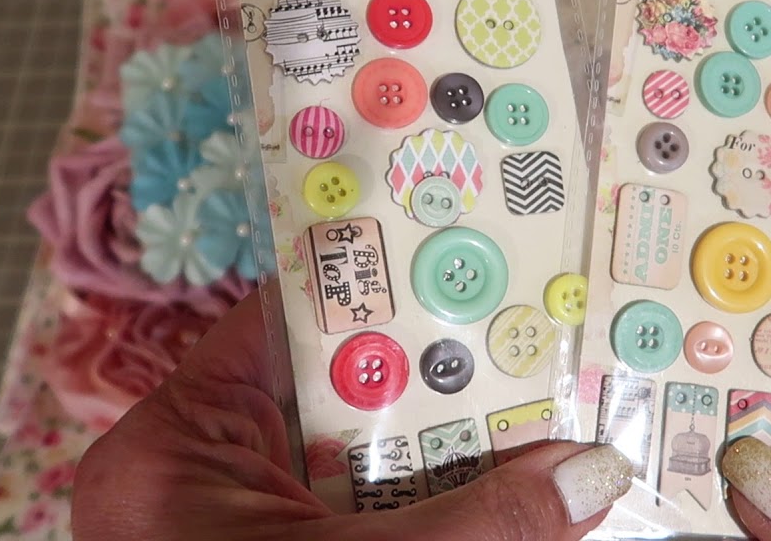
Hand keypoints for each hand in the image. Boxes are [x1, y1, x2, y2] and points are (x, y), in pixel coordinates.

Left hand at [72, 289, 633, 540]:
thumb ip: (479, 524)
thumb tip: (595, 472)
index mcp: (176, 447)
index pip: (285, 322)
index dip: (379, 285)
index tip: (469, 257)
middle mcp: (207, 474)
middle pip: (342, 389)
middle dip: (439, 371)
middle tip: (532, 328)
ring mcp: (251, 521)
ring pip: (370, 456)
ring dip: (453, 441)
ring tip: (543, 397)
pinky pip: (375, 508)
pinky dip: (441, 500)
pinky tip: (514, 481)